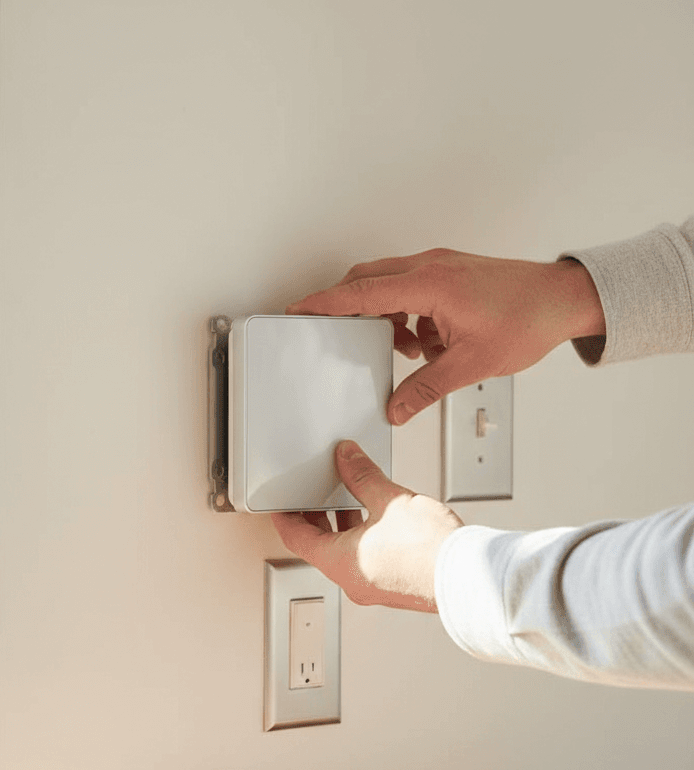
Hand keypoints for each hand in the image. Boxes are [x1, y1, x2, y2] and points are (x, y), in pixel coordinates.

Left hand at [271, 441, 462, 612]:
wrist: (468, 578)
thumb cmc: (430, 550)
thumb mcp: (390, 500)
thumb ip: (363, 476)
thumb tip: (348, 458)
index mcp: (339, 562)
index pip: (296, 539)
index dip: (285, 518)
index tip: (280, 506)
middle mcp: (352, 580)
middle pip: (320, 547)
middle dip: (317, 519)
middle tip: (313, 497)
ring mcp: (373, 587)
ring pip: (345, 554)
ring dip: (343, 528)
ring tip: (349, 501)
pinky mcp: (394, 588)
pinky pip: (366, 561)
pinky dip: (363, 540)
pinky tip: (378, 521)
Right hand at [287, 249, 605, 424]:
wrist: (564, 299)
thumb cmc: (527, 319)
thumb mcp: (470, 364)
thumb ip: (425, 388)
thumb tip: (396, 408)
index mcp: (430, 285)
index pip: (362, 292)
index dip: (325, 302)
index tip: (298, 308)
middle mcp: (430, 268)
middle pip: (367, 281)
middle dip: (349, 309)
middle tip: (338, 333)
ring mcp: (440, 267)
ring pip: (389, 286)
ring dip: (387, 317)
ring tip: (408, 349)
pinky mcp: (449, 273)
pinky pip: (410, 290)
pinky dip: (408, 315)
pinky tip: (427, 341)